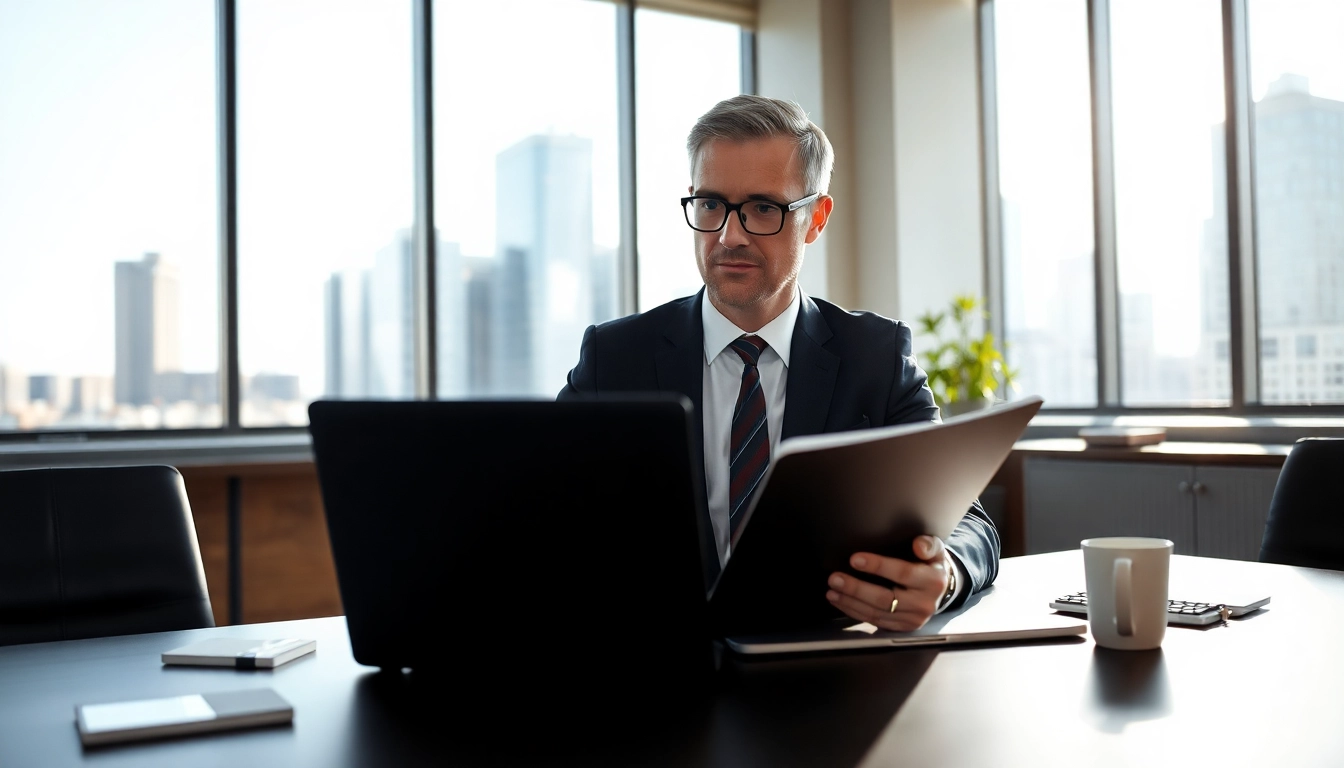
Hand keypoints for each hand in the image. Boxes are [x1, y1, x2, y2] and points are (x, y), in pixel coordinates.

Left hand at [825, 535, 951, 631]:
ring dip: (850, 602)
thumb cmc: (931, 565)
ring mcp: (913, 619)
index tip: (854, 559)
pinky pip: (874, 621)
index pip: (902, 573)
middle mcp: (924, 604)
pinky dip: (854, 611)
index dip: (878, 566)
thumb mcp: (936, 550)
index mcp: (933, 581)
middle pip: (885, 598)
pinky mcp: (902, 628)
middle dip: (856, 588)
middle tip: (835, 578)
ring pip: (876, 612)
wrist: (941, 590)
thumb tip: (918, 545)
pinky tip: (840, 601)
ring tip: (832, 590)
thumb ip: (929, 544)